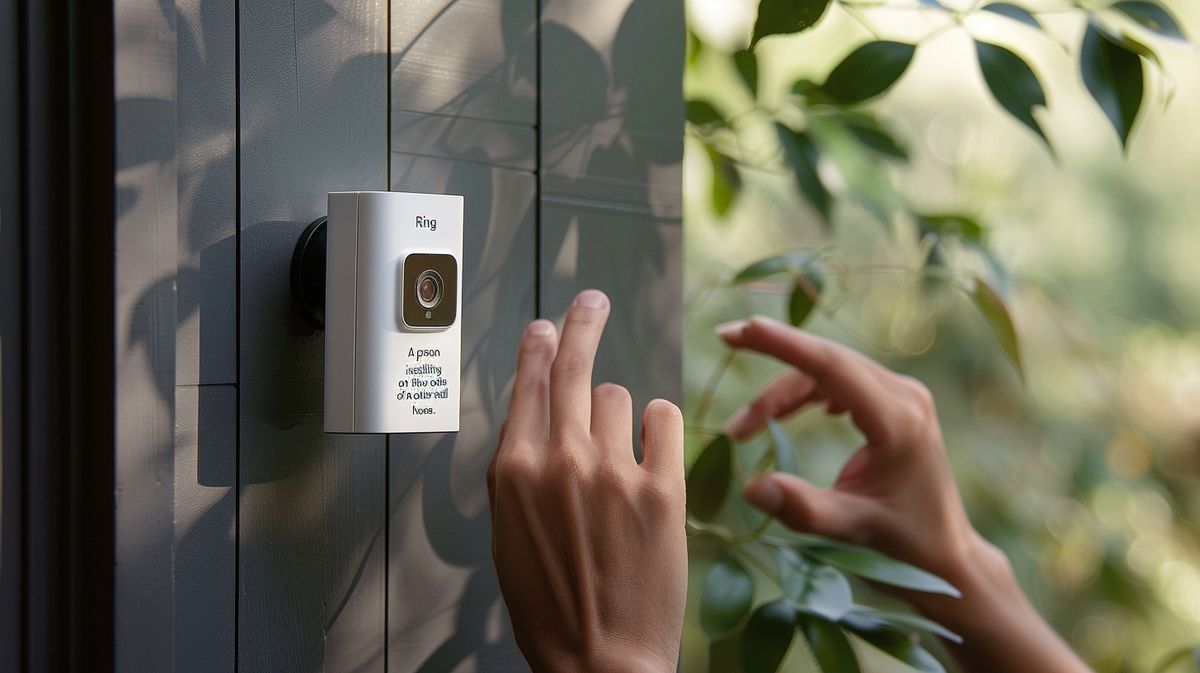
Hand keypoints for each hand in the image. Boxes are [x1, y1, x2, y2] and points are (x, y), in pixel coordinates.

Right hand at [489, 290, 686, 672]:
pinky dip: (660, 424)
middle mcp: (560, 459)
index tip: (546, 326)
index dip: (538, 348)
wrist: (602, 661)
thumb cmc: (551, 607)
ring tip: (620, 454)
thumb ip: (522, 473)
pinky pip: (665, 418)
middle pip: (572, 365)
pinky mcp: (662, 488)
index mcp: (514, 471)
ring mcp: (612, 470)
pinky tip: (654, 442)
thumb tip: (540, 425)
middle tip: (591, 300)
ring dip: (620, 413)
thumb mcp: (510, 534)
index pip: (526, 385)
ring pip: (619, 396)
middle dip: (582, 323)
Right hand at [719, 316, 1091, 672]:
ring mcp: (902, 394)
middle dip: (776, 348)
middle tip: (726, 336)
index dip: (785, 345)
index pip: (832, 367)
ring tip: (744, 427)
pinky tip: (784, 412)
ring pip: (830, 368)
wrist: (945, 547)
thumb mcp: (851, 529)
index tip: (743, 329)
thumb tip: (750, 486)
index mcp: (897, 421)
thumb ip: (803, 509)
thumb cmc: (902, 540)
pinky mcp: (895, 400)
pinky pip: (841, 378)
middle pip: (827, 360)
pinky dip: (805, 389)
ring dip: (784, 388)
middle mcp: (904, 395)